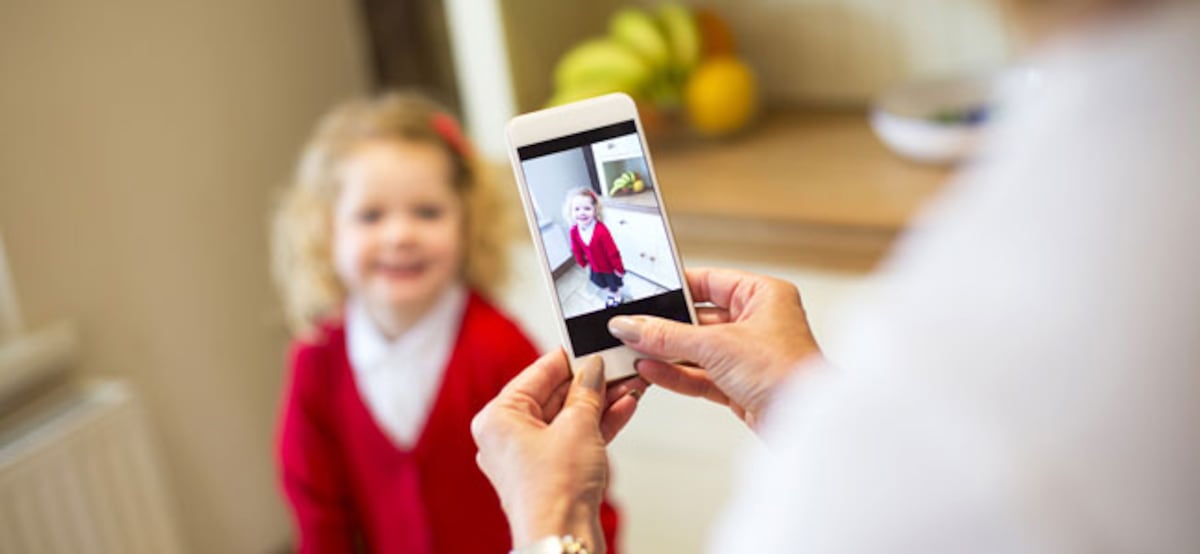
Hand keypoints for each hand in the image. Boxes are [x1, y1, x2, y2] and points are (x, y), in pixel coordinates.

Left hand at [471, 350, 646, 551]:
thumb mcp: (578, 425)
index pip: (537, 372)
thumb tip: (594, 369)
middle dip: (591, 382)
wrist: (563, 538)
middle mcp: (507, 437)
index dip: (570, 358)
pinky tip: (623, 407)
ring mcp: (529, 457)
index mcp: (498, 418)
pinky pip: (574, 439)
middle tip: (618, 366)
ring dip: (600, 402)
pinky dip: (597, 424)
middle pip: (554, 395)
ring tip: (629, 384)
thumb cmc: (554, 492)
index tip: (592, 346)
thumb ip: (587, 391)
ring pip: (568, 418)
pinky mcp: (550, 473)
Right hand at [607, 267, 819, 428]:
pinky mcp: (740, 385)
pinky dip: (676, 373)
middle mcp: (758, 322)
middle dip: (666, 327)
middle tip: (633, 328)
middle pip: (699, 318)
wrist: (805, 423)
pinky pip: (700, 374)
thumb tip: (633, 326)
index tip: (646, 294)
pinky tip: (651, 370)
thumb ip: (667, 336)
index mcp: (763, 296)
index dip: (676, 288)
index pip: (710, 282)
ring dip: (667, 353)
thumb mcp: (716, 345)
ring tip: (634, 350)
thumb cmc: (787, 373)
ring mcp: (748, 355)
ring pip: (697, 349)